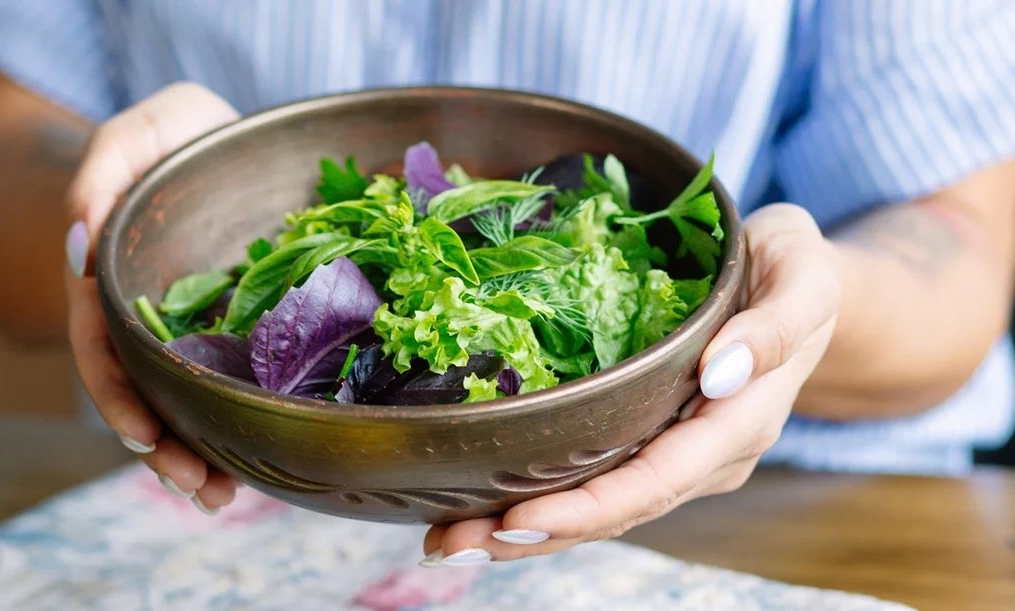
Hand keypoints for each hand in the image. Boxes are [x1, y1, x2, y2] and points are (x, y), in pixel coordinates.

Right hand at [64, 83, 241, 513]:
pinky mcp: (234, 329)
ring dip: (197, 454)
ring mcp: (191, 327)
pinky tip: (252, 464)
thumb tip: (77, 245)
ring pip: (183, 402)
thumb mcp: (138, 132)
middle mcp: (148, 315)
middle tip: (201, 491)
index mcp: (114, 281)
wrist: (224, 139)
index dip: (118, 397)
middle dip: (165, 449)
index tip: (145, 437)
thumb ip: (102, 171)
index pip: (104, 349)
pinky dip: (234, 425)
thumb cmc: (175, 132)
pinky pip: (228, 384)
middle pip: (143, 394)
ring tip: (222, 498)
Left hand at [420, 203, 840, 566]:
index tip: (517, 519)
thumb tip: (722, 375)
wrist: (797, 283)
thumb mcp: (804, 275)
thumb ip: (775, 327)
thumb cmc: (795, 269)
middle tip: (450, 543)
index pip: (658, 480)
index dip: (588, 507)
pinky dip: (539, 498)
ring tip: (448, 540)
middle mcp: (704, 454)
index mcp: (740, 422)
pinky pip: (596, 477)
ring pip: (599, 506)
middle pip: (616, 510)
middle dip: (532, 533)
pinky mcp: (651, 437)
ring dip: (522, 530)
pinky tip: (483, 506)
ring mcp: (675, 451)